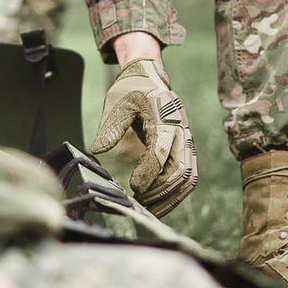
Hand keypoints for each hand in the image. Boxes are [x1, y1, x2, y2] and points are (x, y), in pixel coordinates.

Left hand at [92, 58, 196, 216]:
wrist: (149, 78)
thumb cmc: (131, 89)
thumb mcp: (116, 102)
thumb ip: (110, 126)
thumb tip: (98, 150)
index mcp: (164, 118)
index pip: (160, 152)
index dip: (148, 173)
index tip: (133, 187)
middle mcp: (180, 131)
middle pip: (181, 170)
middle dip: (161, 191)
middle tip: (139, 202)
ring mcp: (186, 140)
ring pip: (188, 177)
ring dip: (171, 197)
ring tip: (149, 209)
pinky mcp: (185, 148)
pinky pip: (188, 176)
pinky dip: (176, 193)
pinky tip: (159, 203)